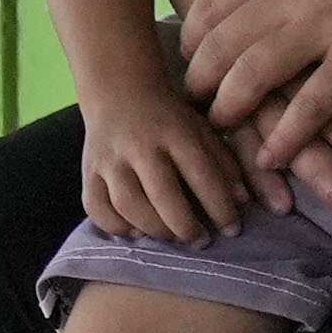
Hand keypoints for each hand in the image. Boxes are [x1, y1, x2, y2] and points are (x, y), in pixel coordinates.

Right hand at [77, 69, 255, 248]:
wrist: (118, 91)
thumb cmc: (169, 118)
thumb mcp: (201, 129)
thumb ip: (224, 163)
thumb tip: (242, 203)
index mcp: (174, 131)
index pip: (201, 174)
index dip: (219, 207)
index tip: (232, 229)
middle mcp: (139, 145)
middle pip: (163, 195)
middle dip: (186, 226)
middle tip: (201, 240)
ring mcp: (109, 159)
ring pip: (128, 205)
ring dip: (154, 229)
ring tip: (172, 237)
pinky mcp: (88, 171)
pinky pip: (96, 208)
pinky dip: (116, 227)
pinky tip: (137, 232)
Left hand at [187, 0, 331, 178]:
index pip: (215, 1)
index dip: (194, 35)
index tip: (187, 55)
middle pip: (222, 44)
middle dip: (198, 79)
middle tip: (191, 103)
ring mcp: (324, 26)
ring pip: (253, 77)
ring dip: (230, 108)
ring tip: (221, 130)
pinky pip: (312, 107)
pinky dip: (286, 136)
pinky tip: (272, 157)